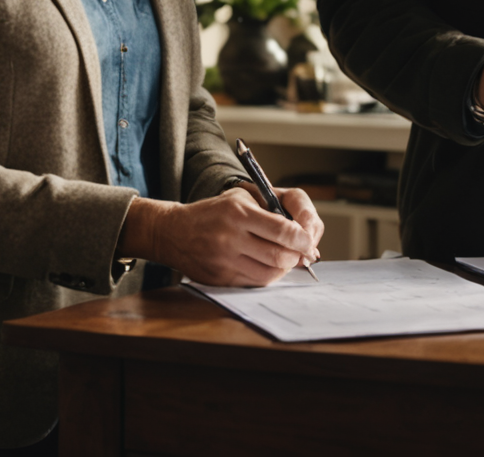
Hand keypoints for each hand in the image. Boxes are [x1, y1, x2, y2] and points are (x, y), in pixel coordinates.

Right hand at [120, 186, 321, 286]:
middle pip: (278, 256)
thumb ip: (272, 212)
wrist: (174, 231)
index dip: (302, 239)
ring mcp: (224, 261)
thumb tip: (303, 236)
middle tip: (301, 253)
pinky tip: (268, 266)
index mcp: (238, 213)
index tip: (309, 242)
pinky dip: (266, 276)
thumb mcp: (240, 199)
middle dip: (296, 257)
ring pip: (268, 275)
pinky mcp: (219, 279)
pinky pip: (253, 283)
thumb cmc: (214, 212)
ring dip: (284, 269)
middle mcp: (231, 238)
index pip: (282, 231)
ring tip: (285, 259)